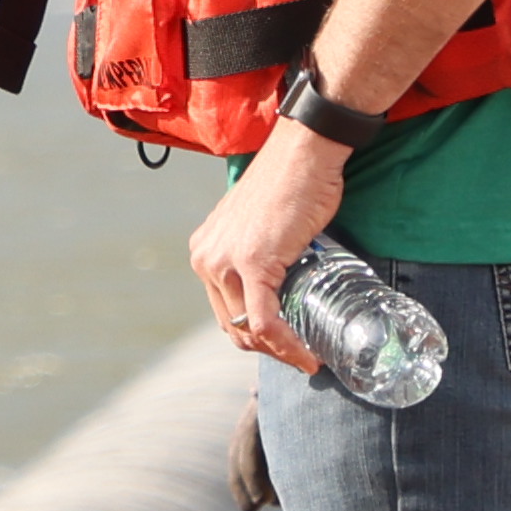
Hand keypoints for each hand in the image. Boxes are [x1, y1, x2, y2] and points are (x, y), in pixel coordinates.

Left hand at [187, 125, 345, 354]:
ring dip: (278, 352)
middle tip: (298, 356)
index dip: (253, 335)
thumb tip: (279, 287)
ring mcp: (226, 261)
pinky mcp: (254, 264)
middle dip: (266, 349)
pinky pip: (266, 321)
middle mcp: (206, 257)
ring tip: (305, 358)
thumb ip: (258, 256)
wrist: (304, 152)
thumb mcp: (262, 227)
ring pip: (248, 329)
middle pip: (232, 324)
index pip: (222, 309)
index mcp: (205, 250)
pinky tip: (306, 354)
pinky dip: (286, 345)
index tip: (283, 345)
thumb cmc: (293, 183)